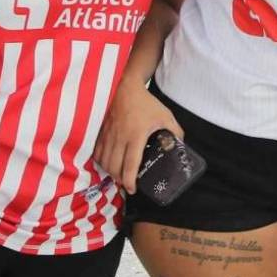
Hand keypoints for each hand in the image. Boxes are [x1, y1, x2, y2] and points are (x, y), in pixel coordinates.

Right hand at [94, 79, 182, 194]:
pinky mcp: (100, 131)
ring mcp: (108, 135)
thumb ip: (175, 132)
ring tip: (118, 175)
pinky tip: (108, 164)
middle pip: (114, 167)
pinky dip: (101, 162)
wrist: (126, 87)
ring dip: (110, 172)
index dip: (130, 181)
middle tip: (127, 183)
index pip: (130, 165)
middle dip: (119, 180)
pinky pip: (96, 152)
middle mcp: (120, 137)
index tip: (132, 189)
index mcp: (136, 135)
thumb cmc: (146, 103)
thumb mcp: (165, 116)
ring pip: (104, 162)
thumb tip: (180, 147)